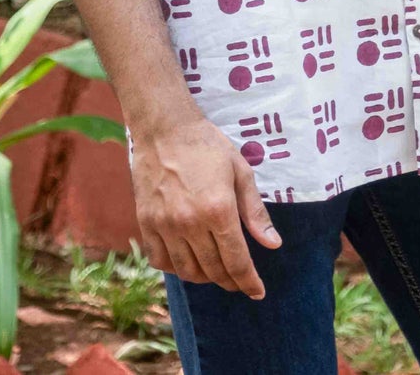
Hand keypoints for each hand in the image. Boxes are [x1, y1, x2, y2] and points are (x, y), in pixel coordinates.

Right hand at [130, 113, 282, 298]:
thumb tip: (273, 244)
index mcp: (218, 209)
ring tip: (215, 271)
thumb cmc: (207, 145)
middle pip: (213, 270)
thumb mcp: (240, 171)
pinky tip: (186, 261)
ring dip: (205, 277)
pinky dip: (175, 268)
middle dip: (231, 281)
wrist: (164, 128)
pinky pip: (160, 260)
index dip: (249, 282)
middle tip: (239, 281)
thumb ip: (255, 212)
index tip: (257, 292)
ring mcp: (165, 225)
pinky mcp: (146, 223)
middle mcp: (190, 223)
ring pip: (187, 271)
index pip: (237, 261)